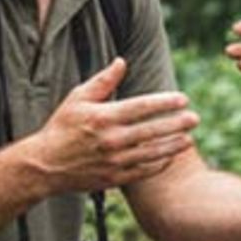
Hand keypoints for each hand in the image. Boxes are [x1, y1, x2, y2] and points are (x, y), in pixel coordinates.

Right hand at [29, 57, 199, 192]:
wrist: (45, 165)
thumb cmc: (61, 127)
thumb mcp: (77, 98)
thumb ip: (102, 81)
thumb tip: (122, 62)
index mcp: (103, 117)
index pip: (142, 107)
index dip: (165, 102)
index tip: (182, 98)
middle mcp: (111, 140)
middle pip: (152, 130)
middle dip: (177, 123)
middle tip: (194, 118)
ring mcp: (114, 161)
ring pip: (152, 152)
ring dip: (173, 145)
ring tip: (189, 138)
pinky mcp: (114, 178)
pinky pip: (143, 171)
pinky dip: (159, 164)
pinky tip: (169, 156)